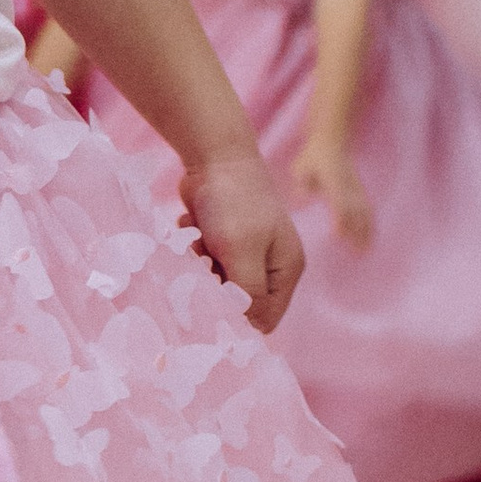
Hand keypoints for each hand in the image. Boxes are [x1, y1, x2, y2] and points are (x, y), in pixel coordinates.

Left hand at [179, 144, 304, 330]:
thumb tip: (248, 326)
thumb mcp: (242, 253)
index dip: (238, 318)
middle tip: (204, 266)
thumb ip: (247, 293)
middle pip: (239, 301)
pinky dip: (195, 249)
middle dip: (216, 288)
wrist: (214, 155)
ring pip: (217, 282)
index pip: (266, 318)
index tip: (210, 305)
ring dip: (202, 268)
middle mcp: (271, 263)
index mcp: (286, 269)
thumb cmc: (233, 203)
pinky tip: (193, 227)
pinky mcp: (224, 238)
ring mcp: (248, 250)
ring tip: (199, 243)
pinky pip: (205, 261)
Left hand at [290, 131, 373, 250]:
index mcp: (333, 178)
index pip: (339, 200)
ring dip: (366, 230)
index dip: (340, 217)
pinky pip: (368, 208)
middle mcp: (348, 184)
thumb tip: (303, 196)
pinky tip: (372, 237)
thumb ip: (303, 182)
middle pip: (355, 210)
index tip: (339, 233)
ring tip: (365, 251)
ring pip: (364, 211)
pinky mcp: (360, 190)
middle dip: (355, 231)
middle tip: (355, 253)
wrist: (331, 141)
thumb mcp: (302, 167)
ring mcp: (356, 187)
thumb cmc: (312, 158)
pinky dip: (371, 223)